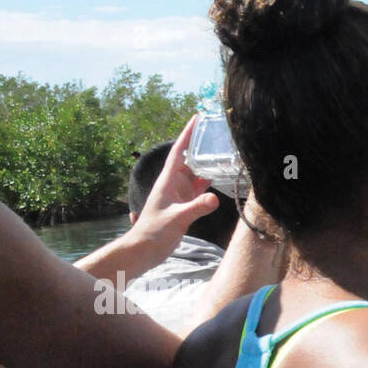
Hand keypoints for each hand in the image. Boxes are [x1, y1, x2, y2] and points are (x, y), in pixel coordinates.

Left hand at [128, 115, 220, 258]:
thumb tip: (215, 199)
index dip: (187, 134)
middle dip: (200, 145)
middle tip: (216, 132)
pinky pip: (199, 188)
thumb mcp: (177, 219)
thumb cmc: (155, 232)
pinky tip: (218, 176)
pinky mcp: (185, 205)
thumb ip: (196, 208)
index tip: (197, 118)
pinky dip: (208, 181)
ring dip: (206, 162)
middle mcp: (174, 183)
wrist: (145, 249)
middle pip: (189, 158)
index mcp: (169, 180)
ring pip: (195, 172)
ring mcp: (180, 194)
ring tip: (221, 150)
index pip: (179, 151)